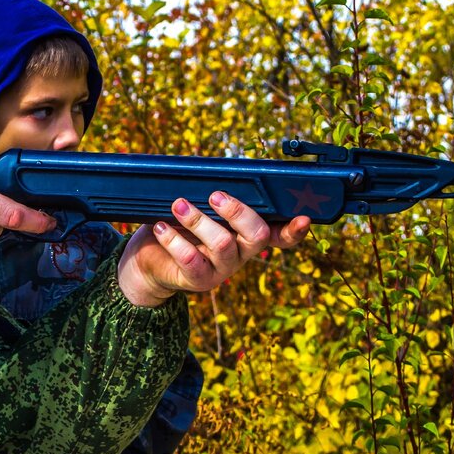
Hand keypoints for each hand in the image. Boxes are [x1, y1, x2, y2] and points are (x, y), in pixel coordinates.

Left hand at [117, 191, 309, 306]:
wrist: (150, 261)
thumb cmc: (179, 227)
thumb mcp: (200, 209)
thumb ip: (214, 197)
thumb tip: (214, 173)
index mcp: (248, 234)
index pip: (281, 235)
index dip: (295, 229)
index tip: (303, 218)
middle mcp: (242, 253)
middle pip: (257, 235)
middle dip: (239, 212)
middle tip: (216, 196)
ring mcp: (222, 269)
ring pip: (223, 244)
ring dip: (199, 219)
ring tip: (178, 205)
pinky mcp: (199, 280)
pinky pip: (191, 259)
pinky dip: (174, 239)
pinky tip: (161, 227)